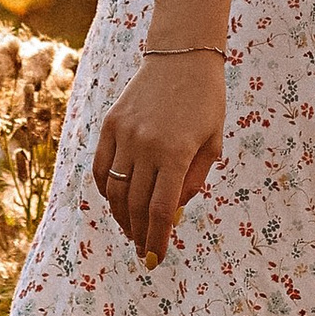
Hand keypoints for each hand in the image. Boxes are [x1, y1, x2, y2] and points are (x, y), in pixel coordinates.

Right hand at [92, 55, 224, 263]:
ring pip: (115, 190)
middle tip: (144, 252)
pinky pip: (101, 167)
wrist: (182, 56)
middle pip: (137, 206)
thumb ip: (194, 180)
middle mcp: (147, 145)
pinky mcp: (110, 125)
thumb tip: (174, 212)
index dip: (158, 239)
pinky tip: (116, 202)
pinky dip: (106, 190)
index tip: (156, 259)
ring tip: (131, 232)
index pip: (162, 210)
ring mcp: (125, 134)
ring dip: (122, 217)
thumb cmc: (206, 101)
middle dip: (140, 235)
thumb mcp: (213, 142)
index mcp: (177, 152)